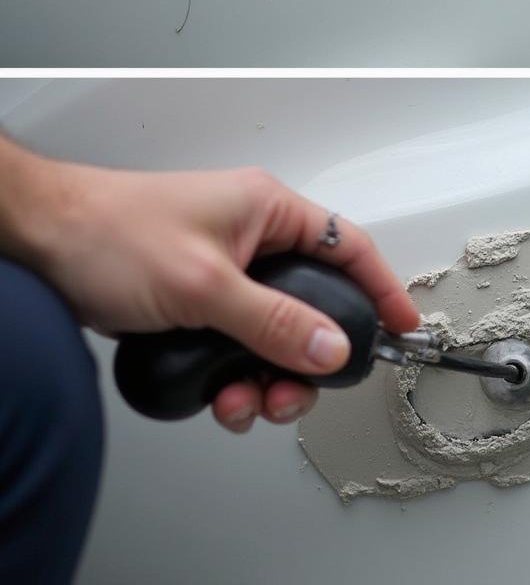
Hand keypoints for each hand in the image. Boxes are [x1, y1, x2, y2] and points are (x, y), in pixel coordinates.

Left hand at [26, 161, 418, 432]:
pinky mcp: (201, 300)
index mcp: (268, 211)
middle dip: (309, 356)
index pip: (348, 246)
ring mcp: (227, 271)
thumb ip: (272, 320)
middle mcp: (254, 239)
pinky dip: (237, 377)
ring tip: (247, 402)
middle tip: (299, 390)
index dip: (381, 287)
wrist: (42, 242)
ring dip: (269, 375)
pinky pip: (241, 343)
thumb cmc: (112, 233)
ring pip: (276, 331)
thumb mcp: (204, 284)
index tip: (402, 326)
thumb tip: (330, 347)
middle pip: (314, 302)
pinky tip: (218, 397)